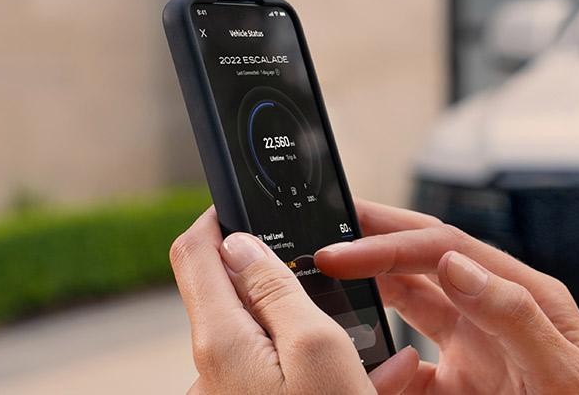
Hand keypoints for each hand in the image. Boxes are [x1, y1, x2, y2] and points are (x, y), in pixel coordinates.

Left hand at [171, 207, 422, 393]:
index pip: (194, 253)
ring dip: (325, 335)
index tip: (247, 201)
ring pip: (274, 344)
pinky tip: (380, 380)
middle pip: (240, 298)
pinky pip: (287, 380)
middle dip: (294, 284)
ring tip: (384, 355)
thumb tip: (240, 243)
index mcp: (221, 342)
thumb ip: (278, 288)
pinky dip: (328, 374)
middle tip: (345, 287)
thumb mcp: (319, 349)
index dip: (220, 217)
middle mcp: (213, 372)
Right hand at [314, 200, 578, 394]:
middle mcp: (494, 315)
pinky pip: (408, 371)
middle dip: (372, 241)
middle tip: (321, 231)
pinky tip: (361, 366)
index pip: (446, 249)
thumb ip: (513, 315)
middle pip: (422, 263)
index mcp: (523, 296)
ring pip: (409, 309)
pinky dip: (381, 367)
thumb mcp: (562, 370)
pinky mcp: (461, 389)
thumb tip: (458, 263)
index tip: (341, 249)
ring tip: (326, 284)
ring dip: (369, 294)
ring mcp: (476, 353)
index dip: (389, 242)